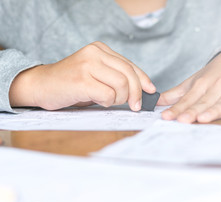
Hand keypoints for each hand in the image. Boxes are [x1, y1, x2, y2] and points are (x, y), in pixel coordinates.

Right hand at [9, 42, 155, 110]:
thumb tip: (144, 90)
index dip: (143, 80)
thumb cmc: (72, 83)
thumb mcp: (96, 74)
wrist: (41, 85)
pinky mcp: (81, 81)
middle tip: (134, 106)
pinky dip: (107, 103)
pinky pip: (108, 95)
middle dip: (136, 94)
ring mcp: (87, 65)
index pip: (130, 65)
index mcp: (100, 49)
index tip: (151, 91)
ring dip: (119, 99)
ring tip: (108, 101)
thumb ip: (116, 76)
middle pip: (129, 75)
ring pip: (121, 85)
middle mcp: (94, 53)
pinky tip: (98, 101)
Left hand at [158, 48, 220, 122]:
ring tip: (204, 119)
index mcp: (203, 83)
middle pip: (205, 102)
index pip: (188, 99)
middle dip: (193, 111)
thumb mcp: (197, 79)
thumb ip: (178, 93)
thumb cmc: (218, 72)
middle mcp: (219, 86)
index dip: (178, 108)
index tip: (167, 117)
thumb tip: (157, 101)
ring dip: (215, 110)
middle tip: (182, 120)